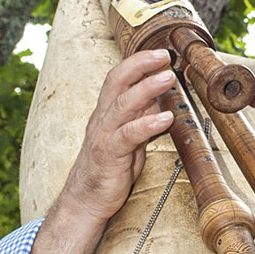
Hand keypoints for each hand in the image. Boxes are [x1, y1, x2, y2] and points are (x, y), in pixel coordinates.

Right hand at [56, 49, 176, 224]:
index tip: (160, 53)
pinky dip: (147, 124)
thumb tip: (158, 99)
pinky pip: (128, 135)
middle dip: (140, 65)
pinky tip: (166, 117)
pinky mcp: (110, 155)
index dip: (138, 63)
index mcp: (106, 112)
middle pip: (117, 82)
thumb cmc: (108, 169)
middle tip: (164, 56)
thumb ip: (140, 118)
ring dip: (147, 88)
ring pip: (123, 104)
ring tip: (168, 78)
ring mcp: (104, 135)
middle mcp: (103, 118)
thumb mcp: (128, 138)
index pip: (119, 78)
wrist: (86, 200)